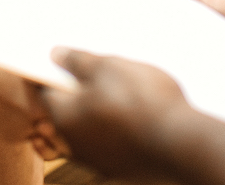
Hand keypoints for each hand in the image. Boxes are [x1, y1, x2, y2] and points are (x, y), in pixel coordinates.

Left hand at [38, 49, 190, 180]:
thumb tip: (57, 55)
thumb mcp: (109, 67)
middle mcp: (74, 143)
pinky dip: (109, 131)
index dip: (45, 73)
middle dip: (68, 94)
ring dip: (89, 114)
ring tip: (113, 93)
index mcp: (63, 115)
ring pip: (83, 131)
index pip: (41, 91)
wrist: (182, 145)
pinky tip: (129, 118)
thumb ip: (79, 61)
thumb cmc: (143, 102)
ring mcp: (96, 159)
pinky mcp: (119, 168)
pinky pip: (105, 145)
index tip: (51, 62)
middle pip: (62, 113)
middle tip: (85, 74)